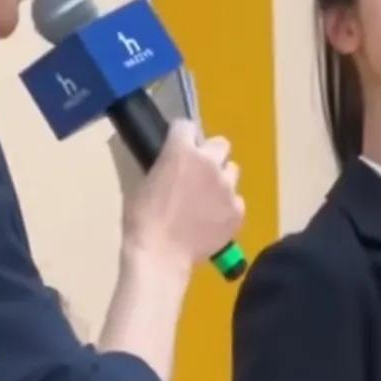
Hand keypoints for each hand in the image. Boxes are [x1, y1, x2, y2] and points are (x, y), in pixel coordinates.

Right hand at [123, 118, 243, 272]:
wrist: (160, 254)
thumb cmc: (142, 218)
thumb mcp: (144, 182)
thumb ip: (163, 165)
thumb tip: (170, 164)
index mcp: (181, 151)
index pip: (187, 125)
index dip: (182, 137)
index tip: (179, 147)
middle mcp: (209, 163)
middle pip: (220, 144)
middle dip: (210, 154)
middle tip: (199, 172)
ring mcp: (227, 187)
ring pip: (232, 171)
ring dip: (221, 179)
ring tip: (208, 198)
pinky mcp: (237, 210)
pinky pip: (236, 201)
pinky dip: (227, 207)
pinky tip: (214, 220)